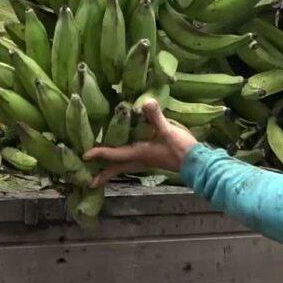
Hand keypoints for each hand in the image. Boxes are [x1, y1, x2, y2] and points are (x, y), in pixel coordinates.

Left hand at [83, 99, 198, 186]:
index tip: (85, 155)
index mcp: (139, 154)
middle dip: (104, 174)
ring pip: (124, 166)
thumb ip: (156, 117)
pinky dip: (123, 161)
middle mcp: (140, 160)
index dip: (99, 153)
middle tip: (89, 181)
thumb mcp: (168, 131)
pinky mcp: (153, 158)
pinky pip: (132, 162)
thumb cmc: (181, 149)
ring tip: (100, 170)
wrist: (198, 163)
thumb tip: (146, 101)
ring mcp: (146, 160)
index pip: (115, 155)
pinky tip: (124, 154)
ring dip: (112, 168)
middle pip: (117, 168)